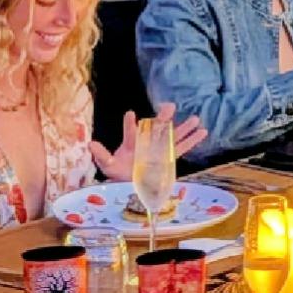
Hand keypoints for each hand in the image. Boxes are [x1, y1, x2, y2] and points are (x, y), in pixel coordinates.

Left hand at [90, 103, 208, 180]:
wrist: (128, 185)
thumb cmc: (118, 172)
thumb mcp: (108, 164)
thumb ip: (102, 155)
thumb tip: (90, 144)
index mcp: (132, 143)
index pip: (131, 132)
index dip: (130, 124)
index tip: (130, 114)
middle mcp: (147, 143)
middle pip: (157, 129)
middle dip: (164, 119)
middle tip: (170, 107)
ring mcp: (159, 149)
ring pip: (173, 136)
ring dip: (184, 128)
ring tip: (195, 118)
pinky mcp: (168, 158)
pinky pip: (181, 148)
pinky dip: (192, 140)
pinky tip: (202, 132)